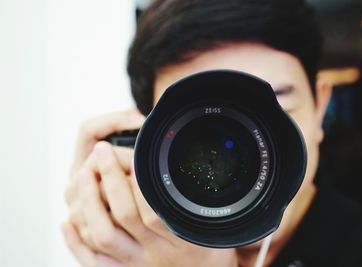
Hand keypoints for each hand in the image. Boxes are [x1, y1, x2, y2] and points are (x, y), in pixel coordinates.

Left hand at [63, 110, 237, 266]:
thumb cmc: (211, 253)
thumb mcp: (217, 227)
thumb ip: (204, 203)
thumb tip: (193, 171)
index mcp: (181, 240)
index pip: (154, 210)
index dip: (139, 182)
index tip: (132, 156)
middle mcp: (155, 253)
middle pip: (124, 216)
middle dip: (110, 179)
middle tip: (103, 151)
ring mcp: (136, 265)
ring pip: (104, 235)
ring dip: (90, 203)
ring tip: (83, 175)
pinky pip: (93, 262)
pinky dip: (76, 243)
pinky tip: (67, 224)